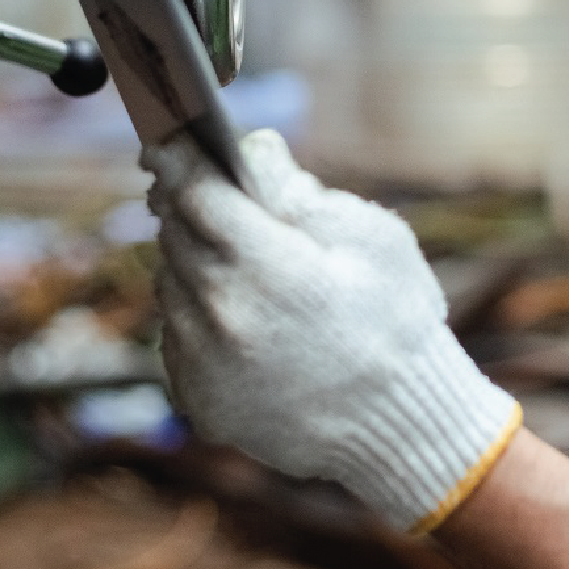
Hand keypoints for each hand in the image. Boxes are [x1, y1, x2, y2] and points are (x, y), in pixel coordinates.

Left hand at [145, 130, 521, 531]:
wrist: (403, 429)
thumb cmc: (399, 323)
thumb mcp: (372, 239)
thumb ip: (302, 193)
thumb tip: (250, 152)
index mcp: (269, 268)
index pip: (196, 193)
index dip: (177, 157)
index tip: (165, 139)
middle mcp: (223, 317)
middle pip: (176, 235)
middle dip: (188, 207)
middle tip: (203, 190)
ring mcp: (205, 365)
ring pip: (171, 286)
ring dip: (194, 264)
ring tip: (237, 261)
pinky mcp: (199, 401)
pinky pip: (178, 338)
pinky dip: (199, 318)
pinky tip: (244, 319)